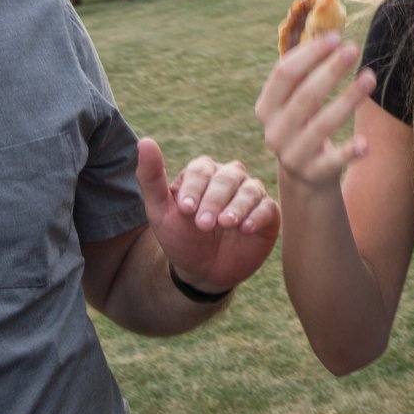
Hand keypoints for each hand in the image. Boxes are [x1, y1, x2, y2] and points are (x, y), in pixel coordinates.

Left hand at [139, 137, 276, 297]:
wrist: (203, 271)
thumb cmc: (181, 238)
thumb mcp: (160, 212)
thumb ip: (151, 179)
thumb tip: (145, 141)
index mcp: (203, 173)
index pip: (201, 170)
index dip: (194, 188)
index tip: (184, 209)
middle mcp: (229, 178)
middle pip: (227, 178)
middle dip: (214, 200)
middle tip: (203, 224)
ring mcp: (250, 195)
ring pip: (249, 190)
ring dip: (237, 207)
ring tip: (226, 224)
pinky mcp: (268, 213)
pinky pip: (267, 208)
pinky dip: (257, 216)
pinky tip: (245, 229)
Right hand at [256, 32, 372, 191]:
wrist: (304, 174)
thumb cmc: (304, 122)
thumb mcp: (295, 99)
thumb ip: (304, 69)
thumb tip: (328, 27)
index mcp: (266, 107)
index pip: (284, 74)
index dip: (309, 54)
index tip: (336, 37)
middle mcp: (274, 131)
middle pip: (305, 96)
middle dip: (330, 70)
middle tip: (354, 48)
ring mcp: (292, 154)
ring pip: (322, 125)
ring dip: (348, 99)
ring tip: (371, 77)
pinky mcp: (314, 173)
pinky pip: (333, 161)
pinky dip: (348, 152)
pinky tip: (365, 142)